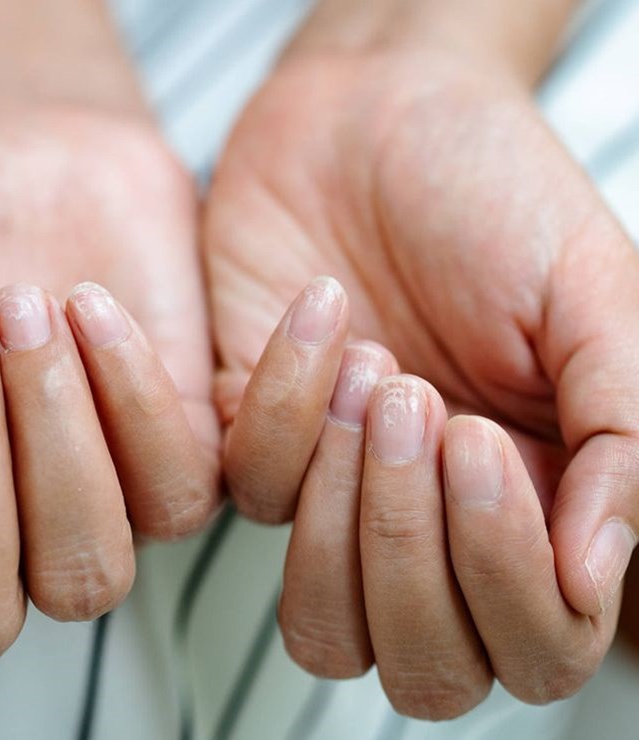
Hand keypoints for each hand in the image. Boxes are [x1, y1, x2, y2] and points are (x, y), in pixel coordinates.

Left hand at [206, 49, 638, 717]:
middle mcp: (436, 527)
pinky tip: (324, 312)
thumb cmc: (496, 197)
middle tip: (424, 407)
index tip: (481, 442)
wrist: (375, 114)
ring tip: (379, 377)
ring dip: (344, 519)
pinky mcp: (247, 444)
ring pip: (322, 627)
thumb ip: (624, 433)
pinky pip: (249, 492)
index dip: (506, 580)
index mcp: (540, 508)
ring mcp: (337, 496)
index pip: (535, 645)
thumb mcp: (597, 296)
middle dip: (414, 552)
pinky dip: (284, 403)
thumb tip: (595, 578)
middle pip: (423, 665)